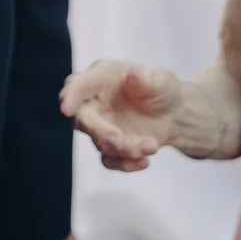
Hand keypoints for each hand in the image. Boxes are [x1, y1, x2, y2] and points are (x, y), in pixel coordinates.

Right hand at [59, 60, 184, 170]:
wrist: (173, 114)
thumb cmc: (162, 89)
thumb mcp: (162, 80)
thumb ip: (146, 78)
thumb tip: (132, 75)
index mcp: (101, 77)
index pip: (79, 84)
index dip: (71, 94)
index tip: (66, 109)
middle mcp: (94, 101)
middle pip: (83, 119)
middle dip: (99, 132)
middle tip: (119, 141)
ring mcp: (99, 126)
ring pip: (101, 143)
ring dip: (127, 148)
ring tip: (153, 146)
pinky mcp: (108, 146)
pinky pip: (110, 160)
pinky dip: (126, 164)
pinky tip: (145, 161)